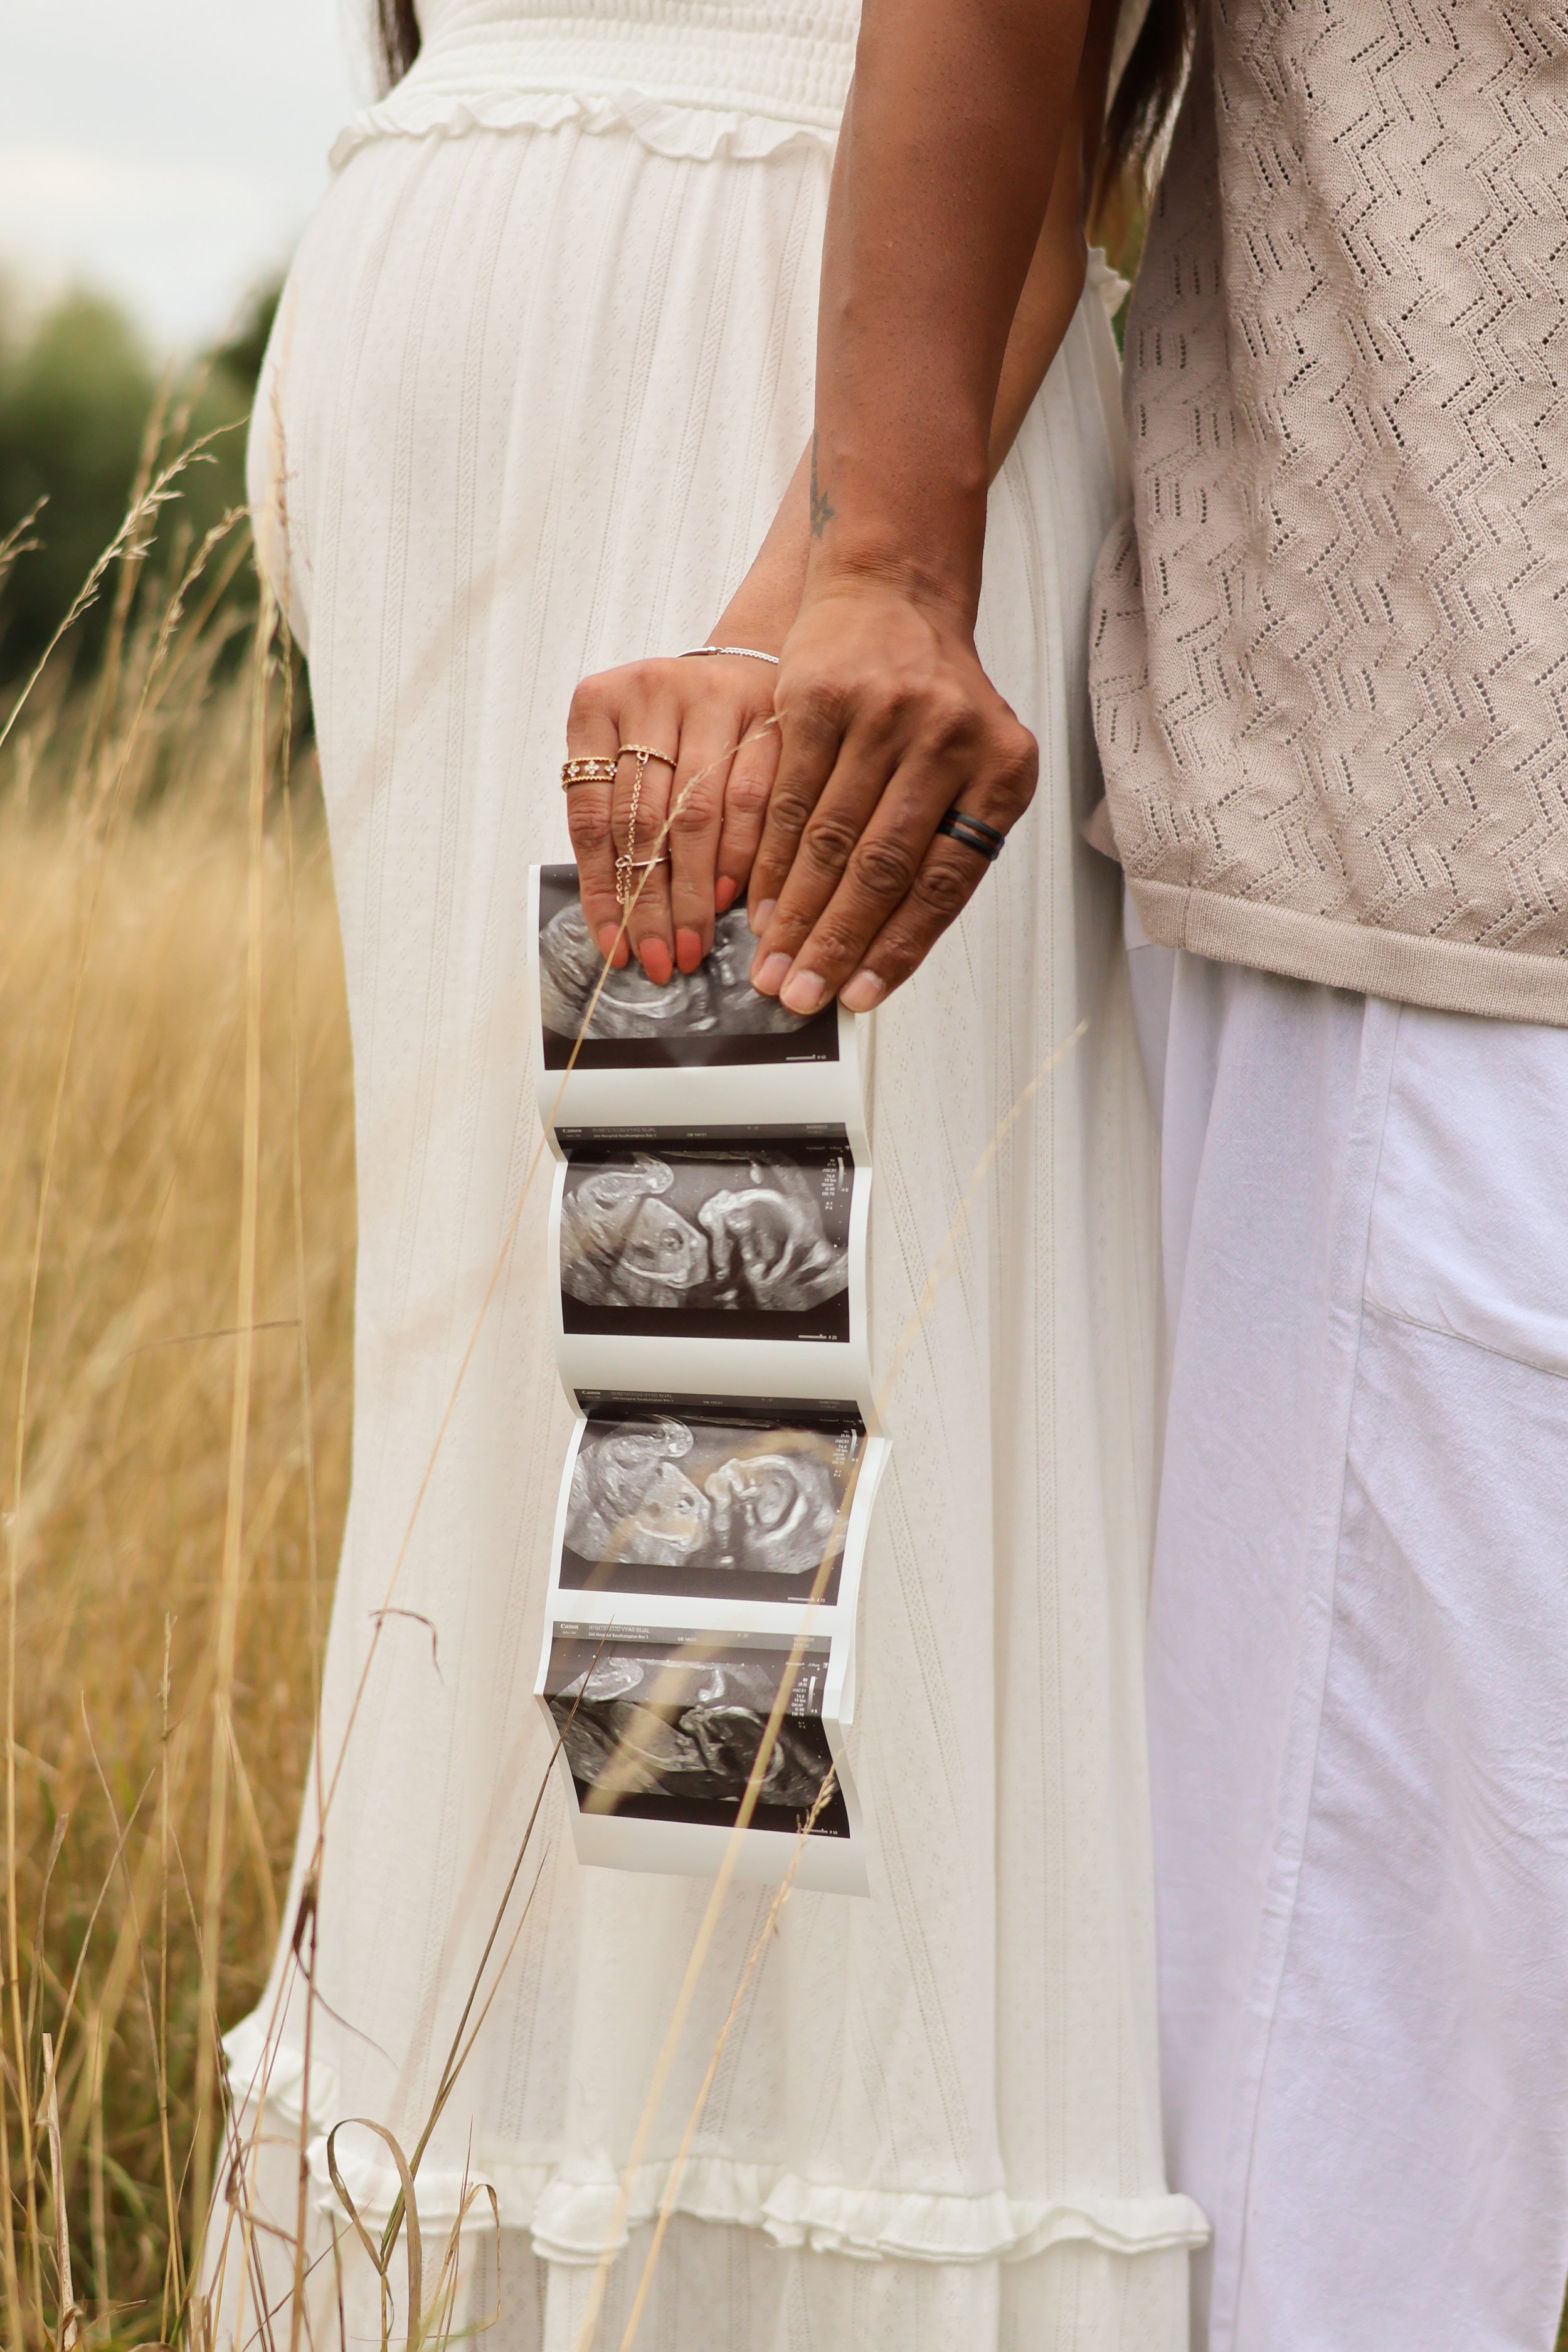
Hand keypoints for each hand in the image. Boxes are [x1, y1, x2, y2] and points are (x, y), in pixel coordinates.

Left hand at [564, 652, 782, 981]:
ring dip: (694, 893)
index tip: (616, 946)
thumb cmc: (674, 729)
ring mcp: (710, 697)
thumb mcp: (626, 757)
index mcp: (596, 705)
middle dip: (650, 903)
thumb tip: (624, 923)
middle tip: (659, 959)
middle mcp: (650, 693)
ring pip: (695, 815)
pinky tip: (728, 899)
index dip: (602, 891)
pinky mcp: (767, 711)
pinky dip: (738, 856)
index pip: (591, 816)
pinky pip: (752, 799)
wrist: (742, 668)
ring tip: (691, 944)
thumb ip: (618, 822)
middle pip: (643, 822)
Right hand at [746, 579, 1035, 1013]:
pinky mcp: (821, 698)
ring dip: (795, 915)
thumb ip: (946, 843)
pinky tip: (757, 902)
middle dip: (835, 943)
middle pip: (882, 869)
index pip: (945, 883)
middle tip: (798, 994)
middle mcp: (950, 740)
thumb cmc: (935, 694)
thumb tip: (884, 945)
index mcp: (1002, 769)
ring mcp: (884, 716)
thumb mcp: (972, 764)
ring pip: (830, 841)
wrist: (893, 593)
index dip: (897, 948)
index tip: (858, 995)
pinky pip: (788, 800)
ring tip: (769, 964)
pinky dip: (771, 860)